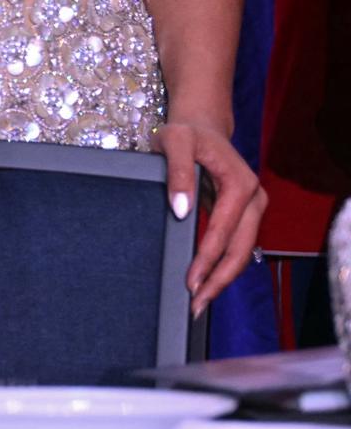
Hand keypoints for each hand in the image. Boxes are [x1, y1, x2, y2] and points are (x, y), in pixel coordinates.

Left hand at [153, 119, 264, 315]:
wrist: (202, 123)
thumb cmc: (186, 131)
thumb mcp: (174, 141)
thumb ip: (178, 173)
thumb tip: (181, 211)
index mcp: (241, 185)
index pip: (224, 231)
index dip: (207, 259)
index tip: (191, 282)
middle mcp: (254, 199)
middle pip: (240, 249)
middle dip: (219, 279)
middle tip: (196, 304)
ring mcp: (252, 208)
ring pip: (242, 251)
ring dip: (222, 277)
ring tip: (199, 300)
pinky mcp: (243, 213)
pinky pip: (235, 244)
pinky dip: (222, 264)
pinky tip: (206, 281)